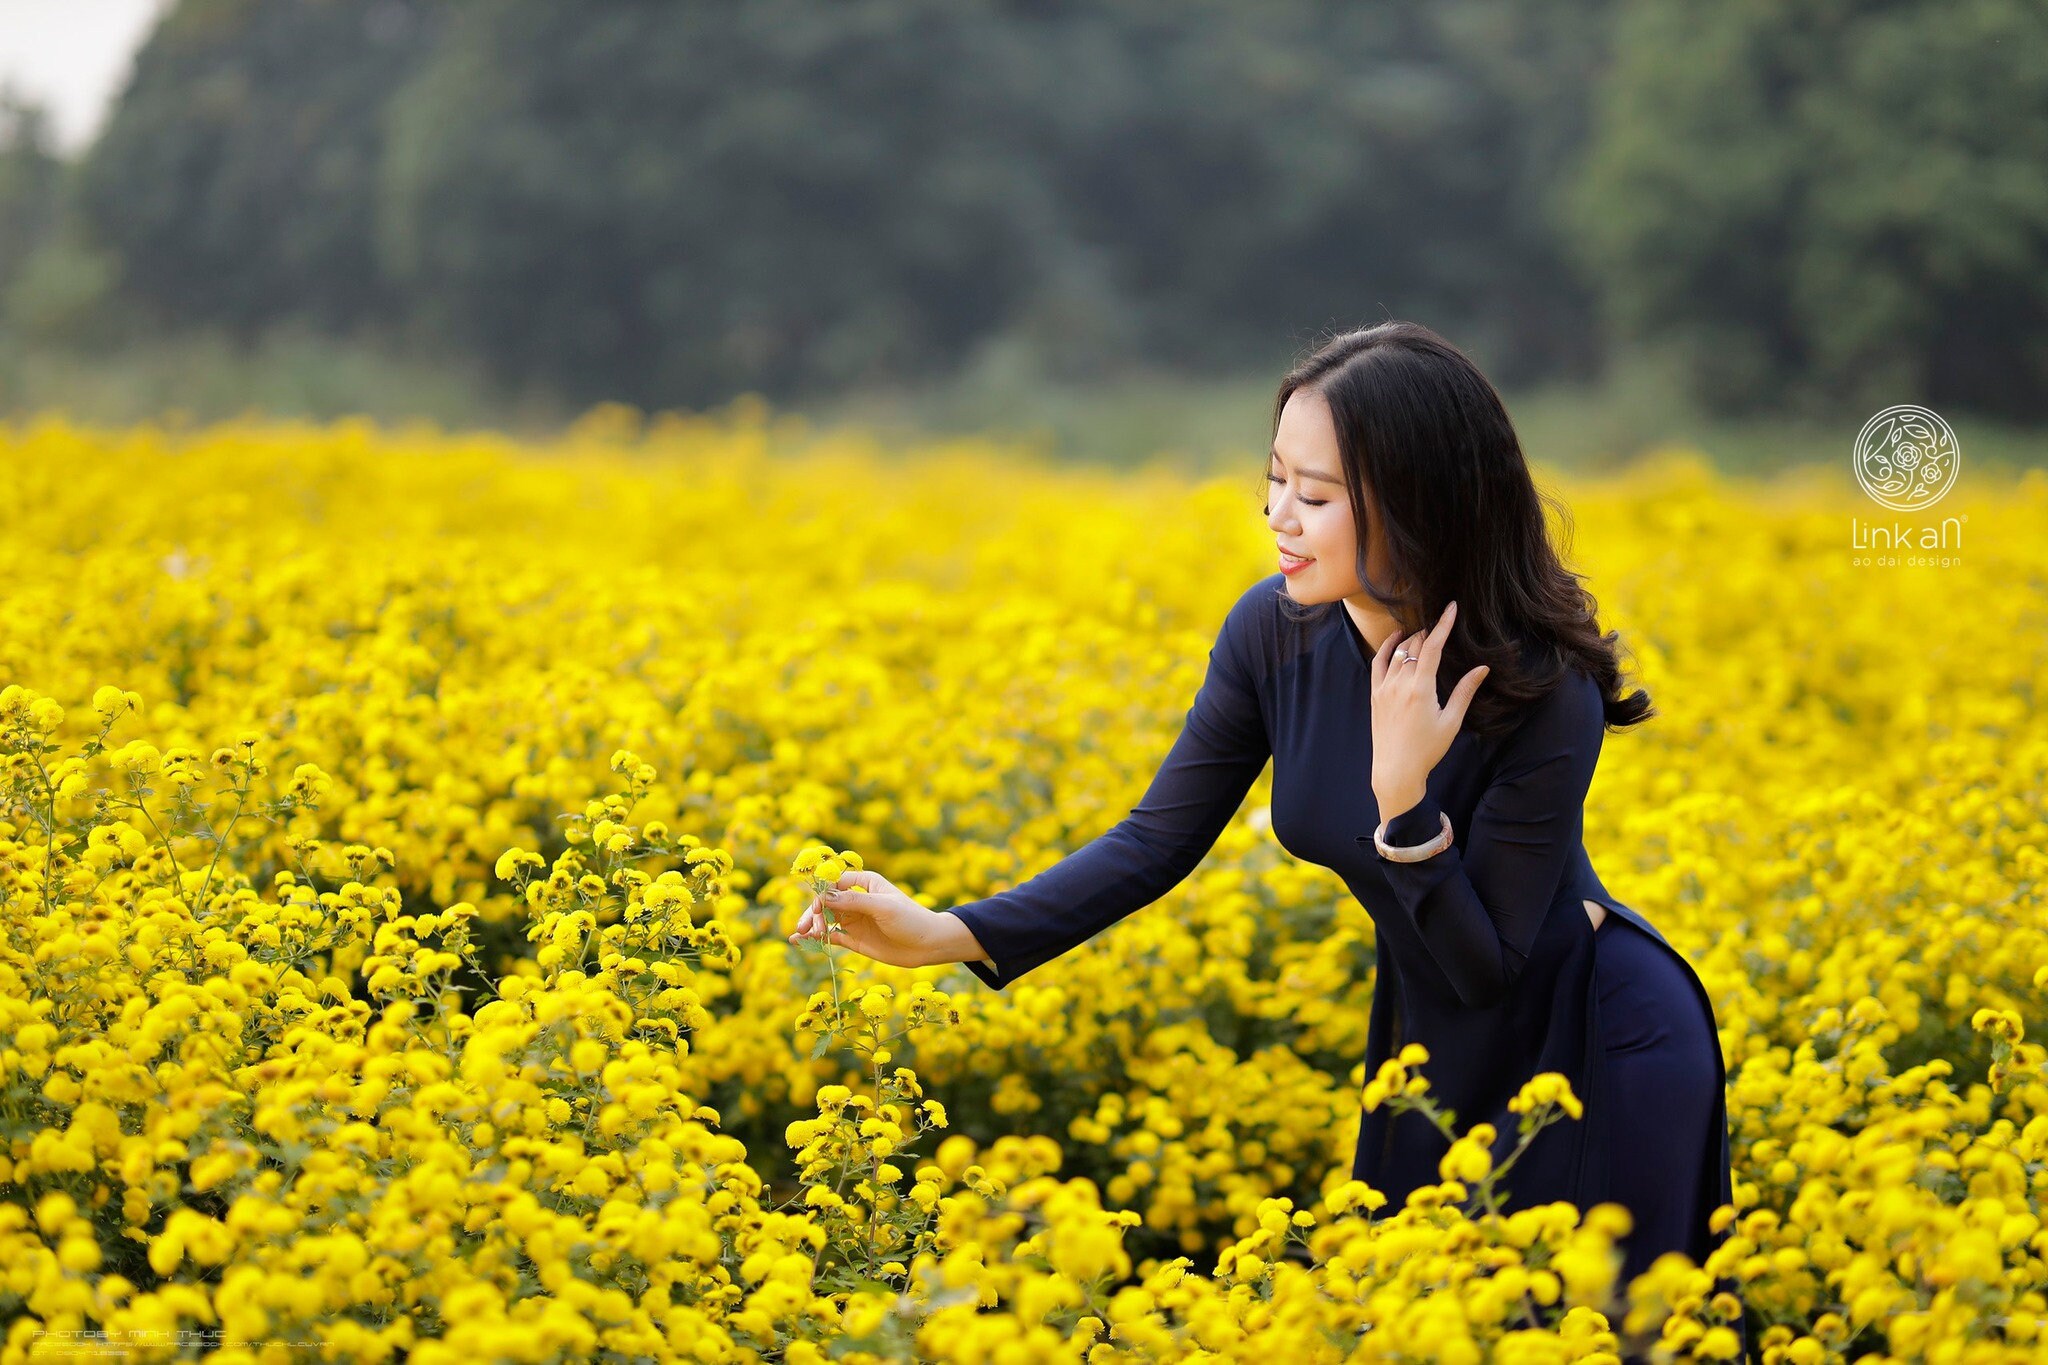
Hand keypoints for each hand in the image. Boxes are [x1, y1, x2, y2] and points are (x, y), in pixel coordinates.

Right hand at [788, 867, 955, 968]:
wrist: (928, 945)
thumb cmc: (911, 919)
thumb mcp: (884, 907)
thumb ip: (854, 902)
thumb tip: (824, 896)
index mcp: (864, 882)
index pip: (835, 883)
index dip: (822, 894)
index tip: (818, 908)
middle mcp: (856, 899)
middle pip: (825, 902)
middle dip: (814, 913)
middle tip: (807, 928)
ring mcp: (854, 919)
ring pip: (825, 919)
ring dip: (811, 925)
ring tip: (799, 936)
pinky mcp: (854, 938)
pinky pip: (830, 937)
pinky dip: (815, 939)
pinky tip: (800, 942)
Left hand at [1371, 600, 1489, 803]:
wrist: (1395, 770)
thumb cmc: (1427, 750)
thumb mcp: (1451, 721)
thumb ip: (1465, 692)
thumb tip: (1482, 668)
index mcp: (1421, 689)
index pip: (1433, 647)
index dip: (1443, 624)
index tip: (1451, 607)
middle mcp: (1400, 684)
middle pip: (1416, 645)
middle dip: (1430, 631)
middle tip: (1442, 623)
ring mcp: (1384, 688)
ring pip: (1398, 652)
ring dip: (1413, 639)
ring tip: (1426, 632)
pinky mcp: (1375, 694)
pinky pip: (1379, 662)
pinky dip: (1387, 647)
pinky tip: (1396, 639)